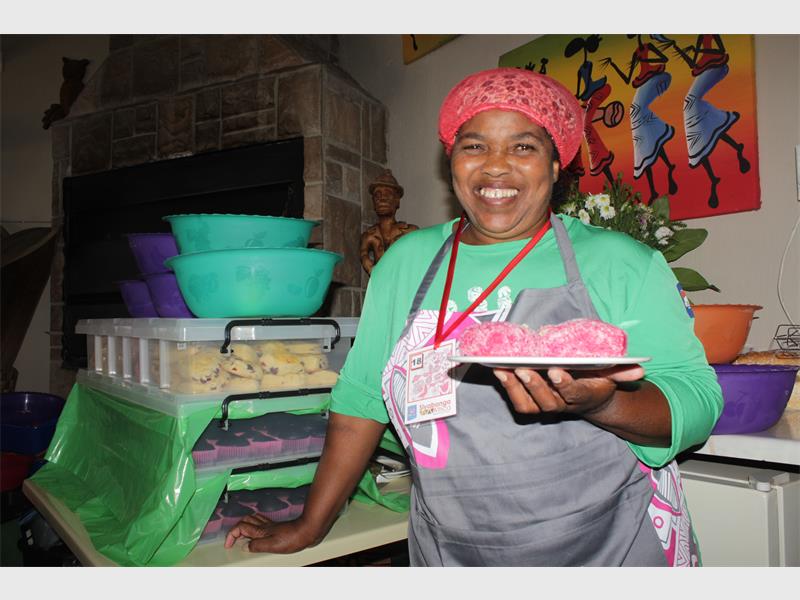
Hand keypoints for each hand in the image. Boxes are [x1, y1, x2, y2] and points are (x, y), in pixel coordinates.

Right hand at [223, 514, 316, 553]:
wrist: (308, 530)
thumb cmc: (292, 538)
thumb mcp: (273, 545)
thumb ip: (257, 545)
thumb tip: (245, 546)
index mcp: (261, 531)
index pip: (240, 528)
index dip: (231, 536)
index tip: (228, 545)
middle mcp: (264, 526)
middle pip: (244, 521)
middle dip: (236, 529)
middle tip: (233, 540)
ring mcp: (271, 525)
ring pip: (253, 520)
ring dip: (244, 525)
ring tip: (242, 534)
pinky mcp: (277, 527)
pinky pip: (262, 522)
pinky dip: (255, 525)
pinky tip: (259, 531)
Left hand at [493, 364, 644, 415]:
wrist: (590, 399)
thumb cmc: (598, 380)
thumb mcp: (613, 375)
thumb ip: (623, 372)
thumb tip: (642, 370)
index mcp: (584, 396)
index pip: (575, 393)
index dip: (565, 385)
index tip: (556, 371)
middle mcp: (563, 405)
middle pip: (547, 401)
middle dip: (535, 385)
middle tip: (523, 368)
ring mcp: (546, 407)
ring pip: (529, 405)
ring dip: (515, 389)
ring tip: (504, 370)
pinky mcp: (532, 405)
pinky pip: (518, 403)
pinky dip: (507, 389)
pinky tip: (498, 371)